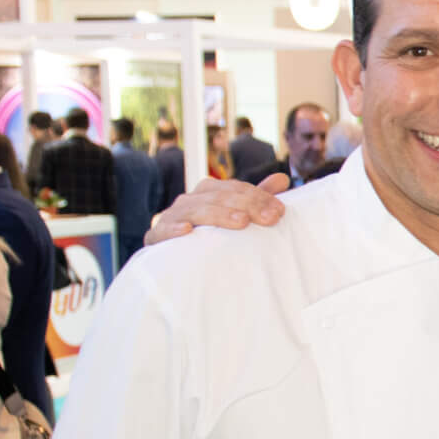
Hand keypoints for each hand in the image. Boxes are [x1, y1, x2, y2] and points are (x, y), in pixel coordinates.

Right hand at [144, 173, 287, 246]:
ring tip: (241, 222)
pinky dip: (173, 229)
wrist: (174, 259)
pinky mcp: (156, 237)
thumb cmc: (211, 235)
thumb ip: (256, 198)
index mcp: (209, 192)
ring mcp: (171, 216)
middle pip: (219, 197)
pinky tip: (187, 231)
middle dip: (247, 205)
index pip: (236, 188)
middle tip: (269, 219)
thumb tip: (283, 179)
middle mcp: (190, 200)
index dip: (259, 197)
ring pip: (196, 210)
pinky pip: (162, 230)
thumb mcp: (235, 215)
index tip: (280, 211)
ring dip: (219, 215)